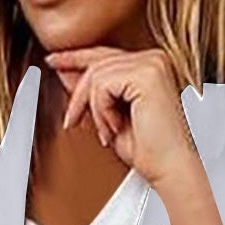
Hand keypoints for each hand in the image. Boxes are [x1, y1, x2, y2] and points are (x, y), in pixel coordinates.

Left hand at [45, 46, 223, 224]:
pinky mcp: (146, 74)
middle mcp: (154, 58)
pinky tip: (115, 128)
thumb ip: (94, 93)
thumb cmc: (150, 152)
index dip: (75, 58)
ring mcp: (152, 63)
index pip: (105, 54)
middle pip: (96, 63)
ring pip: (96, 75)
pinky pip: (103, 85)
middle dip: (79, 95)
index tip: (54, 62)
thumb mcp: (111, 117)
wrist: (170, 170)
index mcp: (150, 65)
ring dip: (94, 111)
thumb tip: (68, 75)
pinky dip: (102, 112)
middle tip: (72, 119)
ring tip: (107, 133)